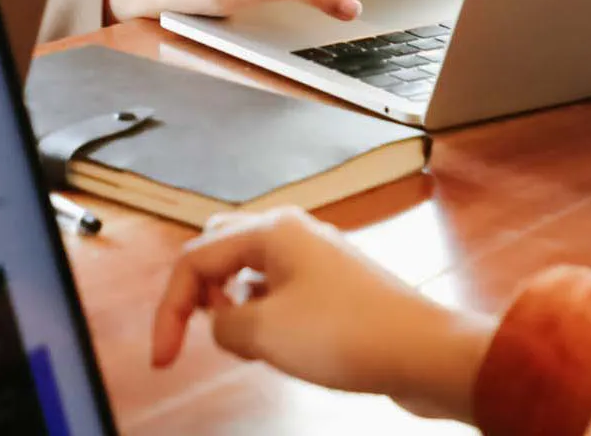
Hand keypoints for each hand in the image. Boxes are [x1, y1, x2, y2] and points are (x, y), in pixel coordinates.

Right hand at [150, 207, 493, 421]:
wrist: (426, 353)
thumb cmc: (349, 335)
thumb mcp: (265, 335)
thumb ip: (223, 326)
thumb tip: (221, 324)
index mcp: (270, 231)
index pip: (195, 260)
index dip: (170, 310)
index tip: (164, 358)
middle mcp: (291, 233)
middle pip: (220, 249)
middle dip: (201, 291)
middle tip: (202, 330)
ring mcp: (315, 257)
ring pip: (250, 270)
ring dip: (235, 305)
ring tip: (248, 343)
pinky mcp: (333, 285)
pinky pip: (279, 289)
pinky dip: (265, 313)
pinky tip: (280, 343)